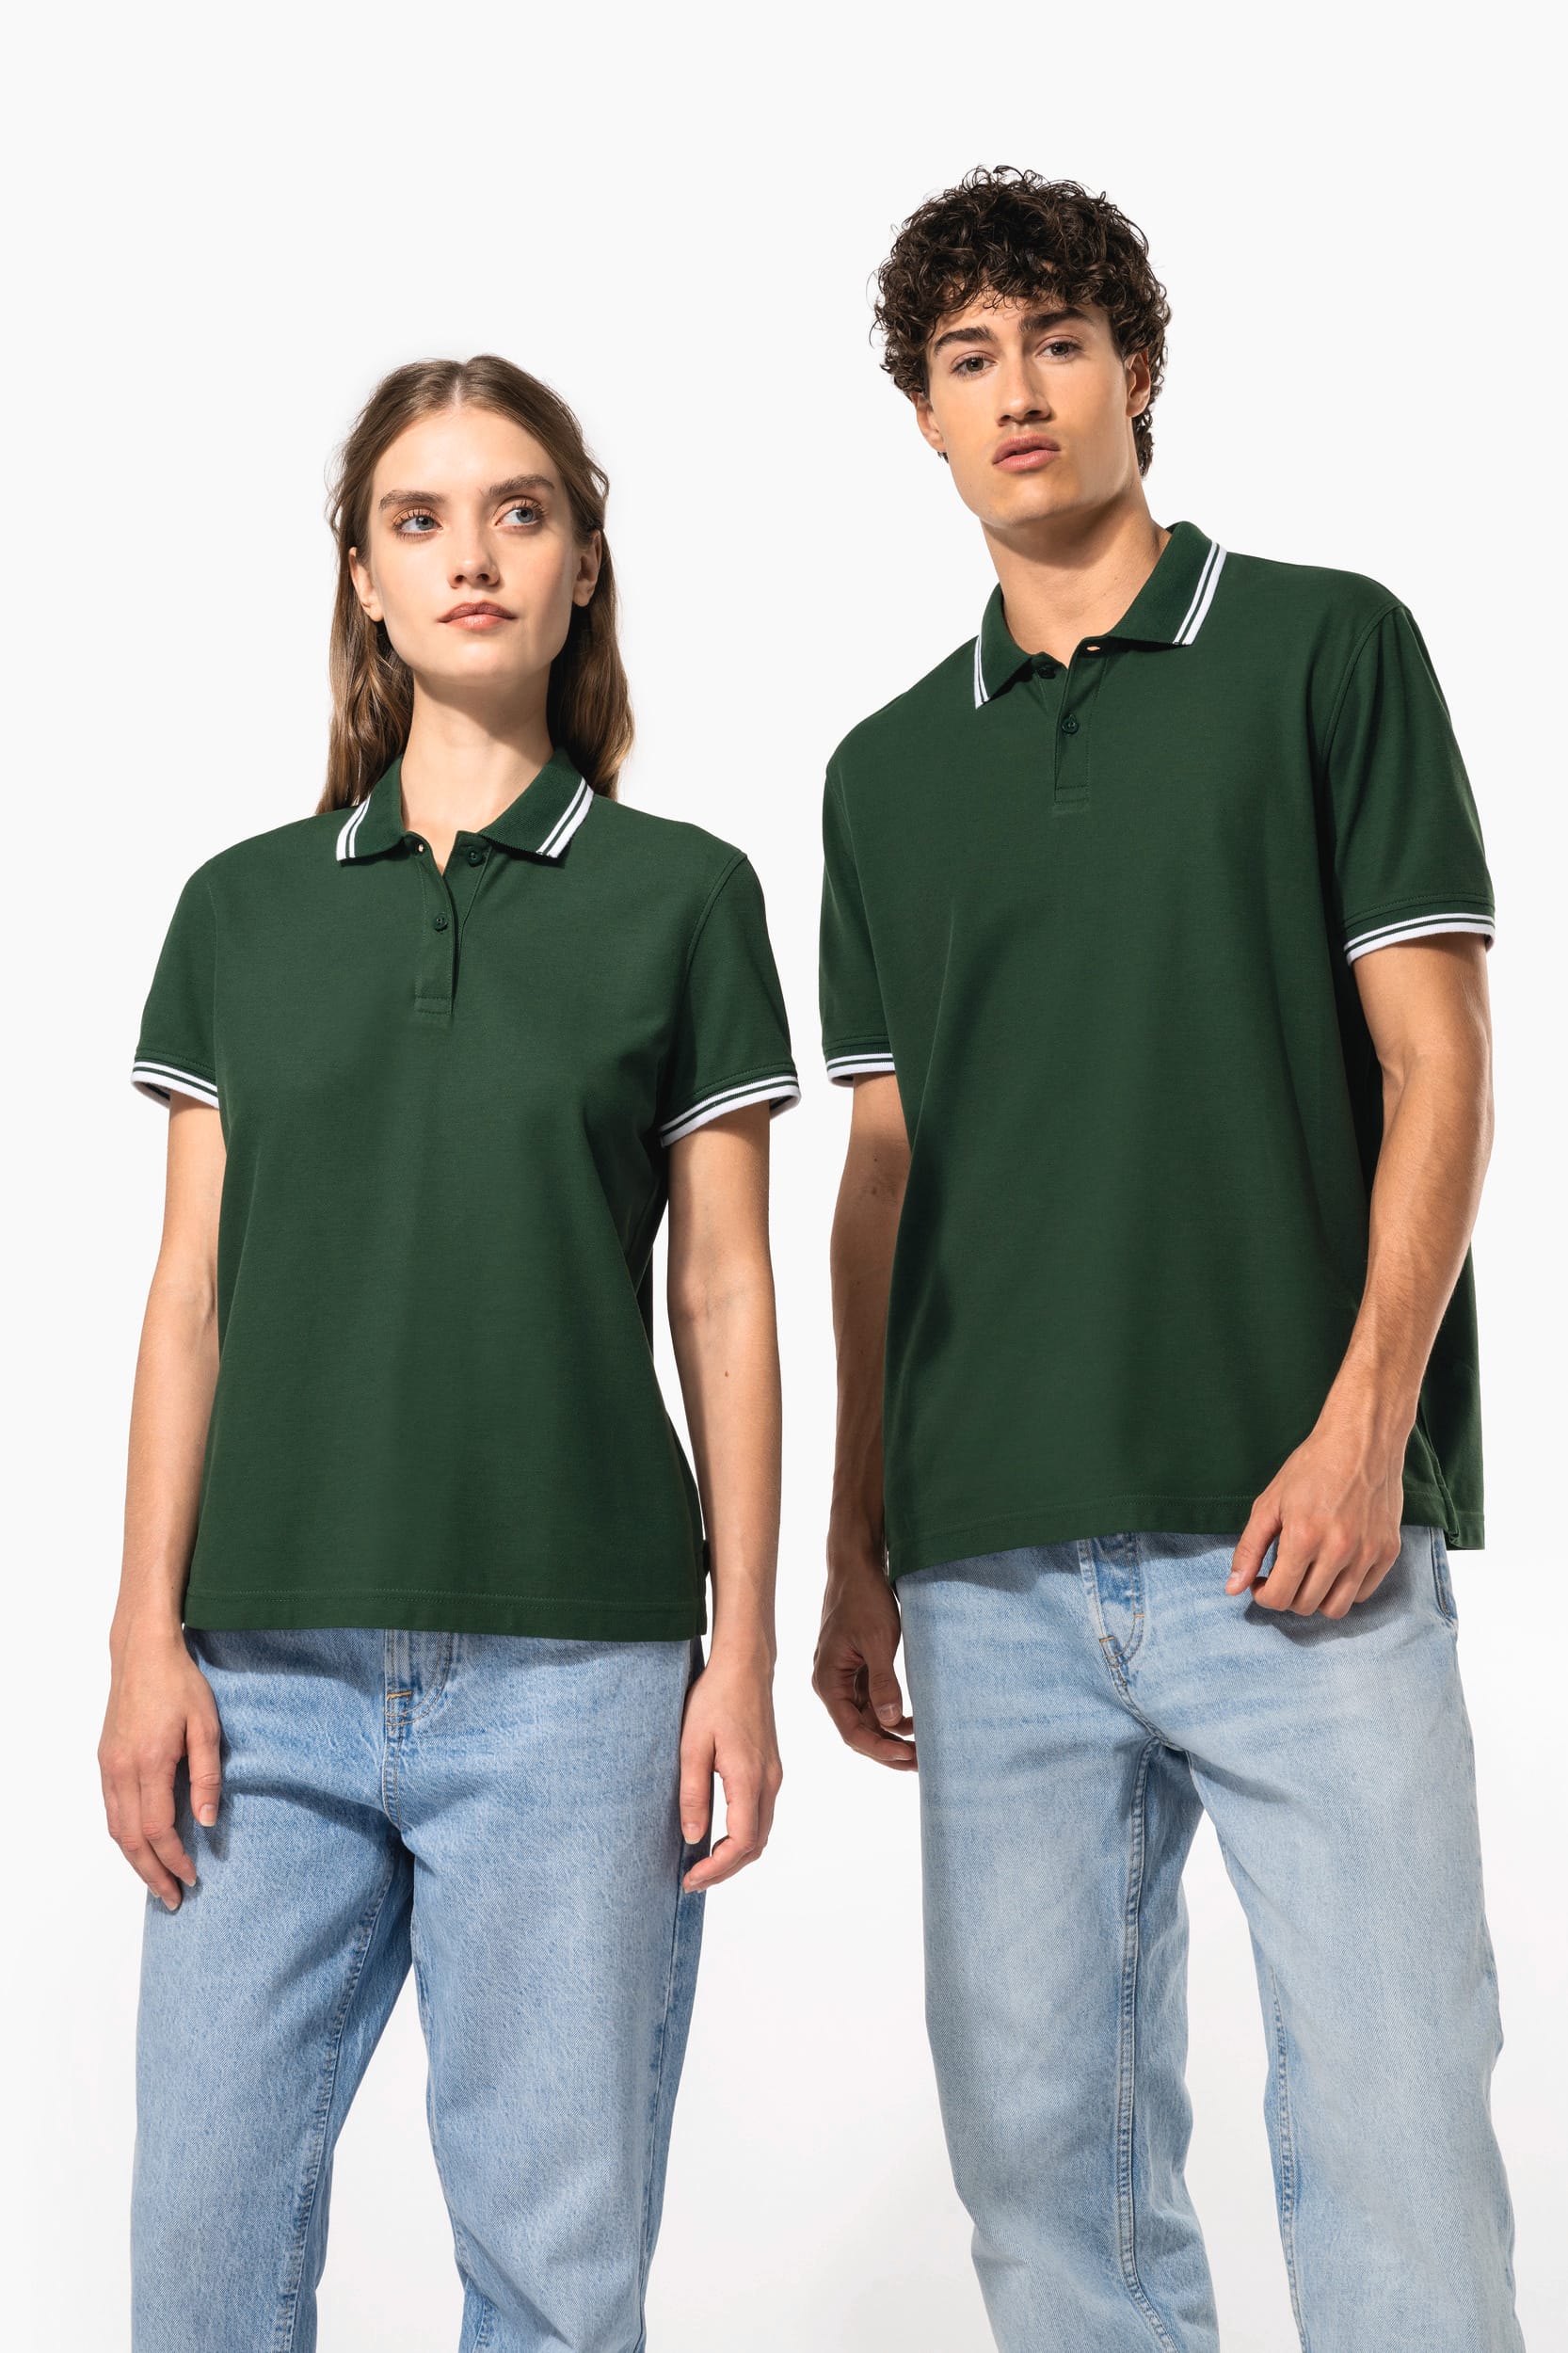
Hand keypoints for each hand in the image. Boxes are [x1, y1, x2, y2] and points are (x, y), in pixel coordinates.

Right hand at [99, 1626, 221, 1908]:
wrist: (142, 1654)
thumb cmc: (180, 1684)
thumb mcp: (207, 1726)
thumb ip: (208, 1776)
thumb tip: (208, 1820)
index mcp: (150, 1762)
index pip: (158, 1829)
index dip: (174, 1859)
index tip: (193, 1877)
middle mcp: (122, 1770)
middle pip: (130, 1840)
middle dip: (152, 1873)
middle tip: (172, 1898)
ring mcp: (108, 1766)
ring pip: (116, 1829)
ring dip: (135, 1860)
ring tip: (158, 1881)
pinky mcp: (105, 1761)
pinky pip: (111, 1811)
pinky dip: (124, 1837)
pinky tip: (141, 1846)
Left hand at [677, 1644, 781, 1892]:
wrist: (744, 1666)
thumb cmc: (716, 1698)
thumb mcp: (692, 1745)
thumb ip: (693, 1793)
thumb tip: (693, 1837)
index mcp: (749, 1779)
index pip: (741, 1842)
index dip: (716, 1868)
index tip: (690, 1878)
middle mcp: (769, 1782)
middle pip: (754, 1845)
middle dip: (725, 1869)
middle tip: (692, 1879)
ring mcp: (773, 1775)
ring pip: (760, 1831)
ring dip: (735, 1854)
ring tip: (702, 1863)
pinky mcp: (769, 1768)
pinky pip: (760, 1814)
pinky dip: (742, 1835)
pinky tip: (718, 1834)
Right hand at [812, 1559, 915, 1768]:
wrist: (857, 1567)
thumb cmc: (863, 1599)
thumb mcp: (878, 1641)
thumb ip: (883, 1683)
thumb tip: (889, 1722)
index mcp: (829, 1681)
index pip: (851, 1730)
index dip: (879, 1748)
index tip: (908, 1756)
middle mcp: (832, 1684)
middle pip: (858, 1731)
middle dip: (887, 1749)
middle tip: (921, 1762)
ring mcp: (844, 1678)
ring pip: (866, 1718)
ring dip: (891, 1734)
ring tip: (922, 1748)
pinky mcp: (856, 1669)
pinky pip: (871, 1701)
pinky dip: (890, 1714)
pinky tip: (912, 1721)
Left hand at [1227, 1406, 1405, 1617]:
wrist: (1362, 1440)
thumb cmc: (1311, 1467)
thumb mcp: (1269, 1503)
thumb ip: (1249, 1548)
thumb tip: (1233, 1588)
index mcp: (1304, 1537)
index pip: (1279, 1597)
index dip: (1263, 1595)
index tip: (1261, 1581)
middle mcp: (1339, 1550)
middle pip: (1306, 1606)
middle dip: (1286, 1596)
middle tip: (1283, 1574)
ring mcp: (1368, 1553)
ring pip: (1337, 1608)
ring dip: (1316, 1599)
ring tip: (1308, 1575)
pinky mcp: (1389, 1551)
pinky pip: (1363, 1593)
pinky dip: (1345, 1589)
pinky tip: (1333, 1566)